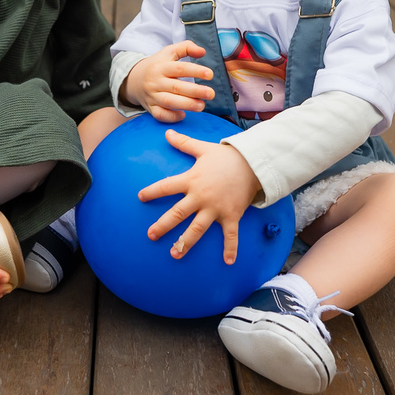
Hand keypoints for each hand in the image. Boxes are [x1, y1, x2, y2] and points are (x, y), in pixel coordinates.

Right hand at [123, 40, 214, 122]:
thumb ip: (186, 47)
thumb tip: (202, 52)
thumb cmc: (157, 65)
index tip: (210, 74)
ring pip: (169, 102)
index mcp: (161, 66)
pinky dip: (171, 117)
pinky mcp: (151, 108)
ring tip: (202, 106)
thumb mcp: (168, 52)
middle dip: (195, 91)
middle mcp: (156, 81)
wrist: (134, 79)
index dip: (195, 71)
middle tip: (211, 93)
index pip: (179, 68)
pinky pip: (160, 115)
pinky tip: (183, 115)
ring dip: (186, 105)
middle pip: (176, 87)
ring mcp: (152, 95)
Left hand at [139, 131, 260, 264]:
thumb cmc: (226, 156)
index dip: (152, 191)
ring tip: (174, 254)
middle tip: (151, 235)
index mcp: (191, 180)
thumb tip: (167, 133)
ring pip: (197, 228)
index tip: (141, 197)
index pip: (166, 186)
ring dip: (185, 242)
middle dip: (163, 225)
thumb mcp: (203, 148)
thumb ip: (184, 143)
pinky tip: (228, 262)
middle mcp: (201, 197)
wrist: (253, 162)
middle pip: (178, 213)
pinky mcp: (231, 215)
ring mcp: (216, 208)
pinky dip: (231, 249)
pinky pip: (230, 235)